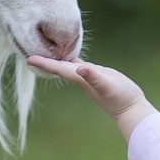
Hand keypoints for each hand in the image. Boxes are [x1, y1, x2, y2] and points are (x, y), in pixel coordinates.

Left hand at [27, 55, 158, 141]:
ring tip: (44, 51)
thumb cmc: (121, 98)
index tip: (28, 58)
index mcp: (80, 79)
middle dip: (45, 61)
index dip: (44, 63)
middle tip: (28, 51)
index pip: (58, 69)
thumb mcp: (108, 85)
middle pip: (58, 68)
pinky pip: (78, 65)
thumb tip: (81, 68)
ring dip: (56, 60)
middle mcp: (81, 78)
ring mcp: (88, 77)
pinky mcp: (96, 75)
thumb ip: (94, 77)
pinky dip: (71, 59)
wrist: (131, 109)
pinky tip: (69, 55)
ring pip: (67, 66)